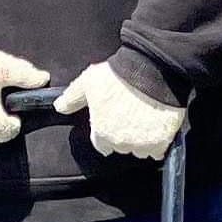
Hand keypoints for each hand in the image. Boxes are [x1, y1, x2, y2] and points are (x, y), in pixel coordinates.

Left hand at [56, 57, 184, 161]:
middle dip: (123, 135)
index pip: (101, 144)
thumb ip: (73, 97)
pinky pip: (158, 150)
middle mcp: (121, 143)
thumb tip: (59, 107)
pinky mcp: (162, 142)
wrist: (152, 70)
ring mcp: (142, 144)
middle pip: (121, 147)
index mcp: (102, 132)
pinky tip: (157, 127)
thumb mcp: (88, 82)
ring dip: (140, 140)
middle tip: (129, 116)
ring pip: (140, 150)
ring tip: (144, 120)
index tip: (112, 121)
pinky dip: (158, 142)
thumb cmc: (119, 75)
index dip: (105, 132)